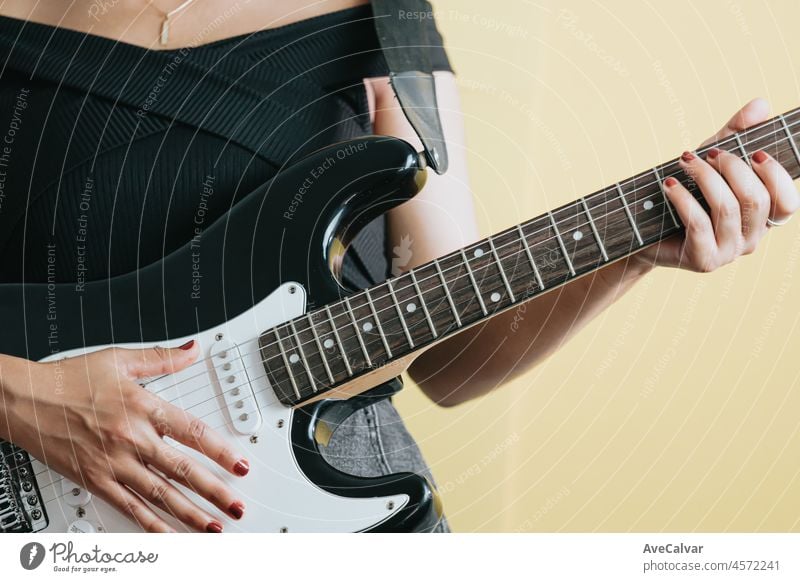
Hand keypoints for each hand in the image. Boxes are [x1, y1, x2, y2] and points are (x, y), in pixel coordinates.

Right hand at [0, 342, 247, 531]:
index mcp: (144, 407)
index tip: (240, 465)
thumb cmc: (69, 379)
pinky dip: (151, 525)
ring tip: (212, 526)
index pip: (194, 433)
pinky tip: (169, 535)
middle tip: (236, 506)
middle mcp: (132, 439)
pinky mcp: (96, 480)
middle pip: (182, 471)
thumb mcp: (120, 360)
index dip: (221, 452)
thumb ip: (162, 359)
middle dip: (214, 492)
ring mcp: (114, 463)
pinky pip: (129, 507)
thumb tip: (191, 350)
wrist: (25, 399)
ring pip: (160, 495)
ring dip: (189, 514)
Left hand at [638, 98, 798, 270]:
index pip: (788, 202)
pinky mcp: (703, 261)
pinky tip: (669, 183)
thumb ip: (736, 135)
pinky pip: (699, 224)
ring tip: (684, 161)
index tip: (754, 153)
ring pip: (728, 209)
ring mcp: (728, 253)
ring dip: (705, 178)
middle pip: (756, 200)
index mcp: (761, 219)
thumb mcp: (710, 161)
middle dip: (732, 168)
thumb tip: (761, 105)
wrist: (643, 232)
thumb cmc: (684, 193)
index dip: (775, 176)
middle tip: (708, 153)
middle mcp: (751, 240)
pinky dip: (683, 198)